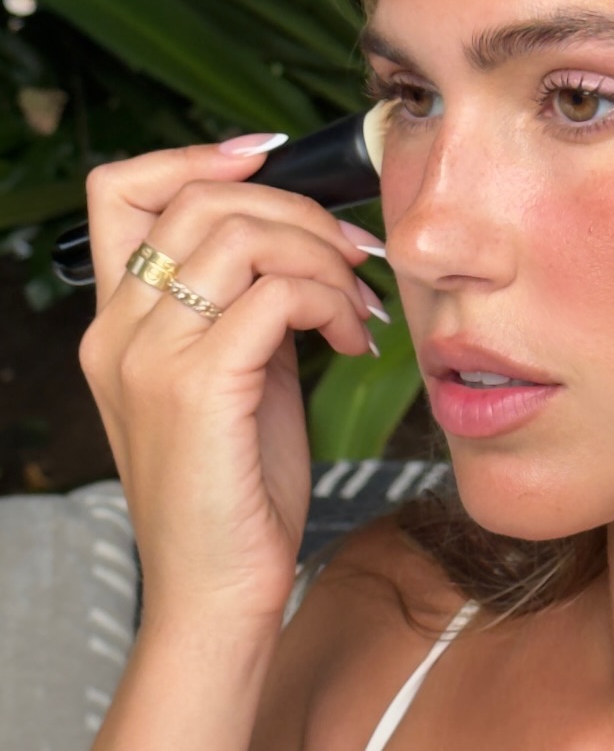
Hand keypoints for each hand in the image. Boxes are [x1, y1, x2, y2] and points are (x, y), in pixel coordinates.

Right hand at [78, 133, 387, 627]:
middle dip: (296, 210)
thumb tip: (302, 252)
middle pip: (199, 200)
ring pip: (240, 234)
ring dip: (321, 255)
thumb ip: (246, 313)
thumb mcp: (236, 383)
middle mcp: (118, 332)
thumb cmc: (237, 497)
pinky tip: (352, 340)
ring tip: (360, 306)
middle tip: (354, 256)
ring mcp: (151, 358)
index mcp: (116, 326)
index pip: (121, 190)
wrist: (218, 593)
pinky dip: (329, 301)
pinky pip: (274, 294)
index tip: (271, 163)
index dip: (196, 157)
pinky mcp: (198, 388)